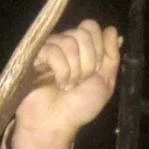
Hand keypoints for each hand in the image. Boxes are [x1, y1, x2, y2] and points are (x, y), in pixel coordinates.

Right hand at [11, 20, 120, 148]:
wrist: (57, 122)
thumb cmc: (80, 106)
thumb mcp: (105, 82)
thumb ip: (112, 55)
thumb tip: (113, 30)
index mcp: (83, 48)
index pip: (92, 27)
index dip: (98, 47)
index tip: (96, 70)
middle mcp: (66, 44)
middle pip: (83, 32)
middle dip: (88, 61)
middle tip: (82, 80)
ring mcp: (50, 49)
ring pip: (69, 41)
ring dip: (74, 70)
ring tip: (69, 85)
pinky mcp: (36, 56)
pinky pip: (53, 51)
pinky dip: (61, 72)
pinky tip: (59, 83)